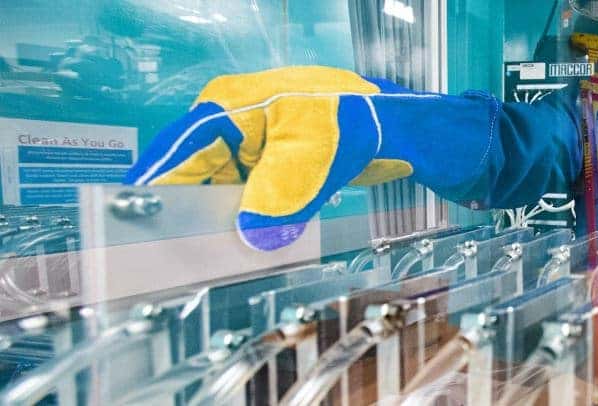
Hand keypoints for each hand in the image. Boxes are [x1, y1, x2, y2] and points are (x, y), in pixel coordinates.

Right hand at [125, 66, 427, 250]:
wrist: (393, 123)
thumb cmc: (352, 120)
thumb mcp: (307, 162)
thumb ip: (274, 202)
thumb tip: (251, 239)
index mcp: (226, 109)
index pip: (175, 155)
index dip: (157, 194)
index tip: (140, 229)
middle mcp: (229, 124)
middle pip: (194, 176)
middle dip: (195, 215)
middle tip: (187, 255)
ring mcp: (248, 143)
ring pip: (220, 191)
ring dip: (226, 220)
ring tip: (222, 255)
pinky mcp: (267, 164)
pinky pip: (246, 196)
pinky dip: (249, 218)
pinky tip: (252, 242)